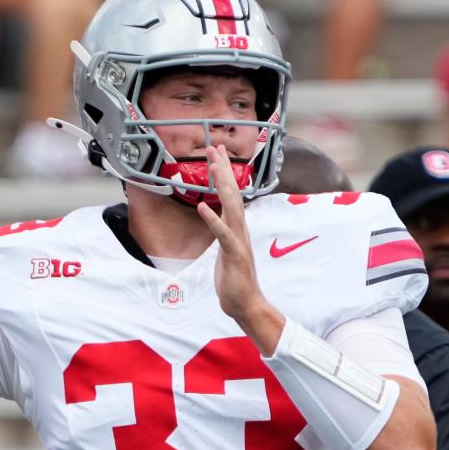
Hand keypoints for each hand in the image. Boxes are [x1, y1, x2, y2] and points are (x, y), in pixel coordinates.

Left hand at [195, 145, 281, 351]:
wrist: (245, 303)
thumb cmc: (235, 280)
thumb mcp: (226, 250)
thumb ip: (224, 231)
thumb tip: (218, 217)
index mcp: (237, 227)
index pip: (231, 194)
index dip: (224, 173)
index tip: (217, 153)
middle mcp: (240, 229)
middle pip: (233, 193)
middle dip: (223, 169)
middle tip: (214, 146)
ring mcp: (238, 240)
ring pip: (232, 207)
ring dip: (222, 185)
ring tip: (214, 166)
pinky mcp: (234, 255)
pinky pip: (223, 234)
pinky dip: (213, 219)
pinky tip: (203, 206)